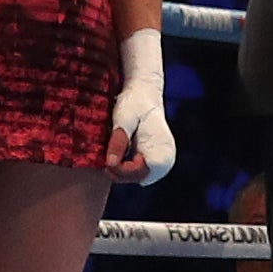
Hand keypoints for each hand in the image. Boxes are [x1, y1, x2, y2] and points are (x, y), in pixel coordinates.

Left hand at [107, 30, 173, 184]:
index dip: (120, 169)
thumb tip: (111, 163)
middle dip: (120, 170)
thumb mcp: (123, 118)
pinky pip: (138, 171)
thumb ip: (118, 140)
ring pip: (137, 176)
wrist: (144, 93)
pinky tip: (120, 151)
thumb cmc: (134, 102)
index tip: (107, 159)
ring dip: (122, 168)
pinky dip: (126, 165)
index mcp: (162, 151)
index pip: (139, 174)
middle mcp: (166, 161)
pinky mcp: (156, 161)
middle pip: (138, 178)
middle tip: (106, 155)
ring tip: (114, 150)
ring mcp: (163, 163)